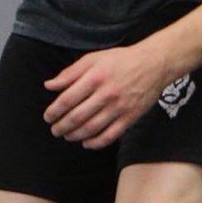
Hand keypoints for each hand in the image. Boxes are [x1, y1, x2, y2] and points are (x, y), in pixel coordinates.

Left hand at [43, 44, 167, 149]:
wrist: (154, 64)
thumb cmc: (120, 60)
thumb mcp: (93, 59)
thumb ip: (70, 73)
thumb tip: (49, 85)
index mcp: (95, 77)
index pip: (67, 99)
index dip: (54, 111)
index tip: (47, 117)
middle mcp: (106, 94)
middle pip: (77, 117)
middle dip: (61, 126)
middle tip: (54, 130)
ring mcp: (119, 108)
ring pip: (91, 128)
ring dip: (75, 135)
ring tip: (66, 136)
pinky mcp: (130, 118)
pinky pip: (110, 136)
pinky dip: (95, 143)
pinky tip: (86, 142)